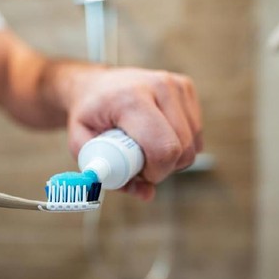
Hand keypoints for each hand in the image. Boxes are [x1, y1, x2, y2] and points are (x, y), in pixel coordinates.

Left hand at [66, 68, 201, 200]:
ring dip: (173, 157)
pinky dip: (180, 143)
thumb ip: (110, 175)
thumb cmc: (88, 116)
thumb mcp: (82, 146)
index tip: (138, 173)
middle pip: (183, 149)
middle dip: (164, 168)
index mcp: (130, 99)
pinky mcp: (185, 87)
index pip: (164, 148)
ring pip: (193, 143)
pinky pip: (196, 132)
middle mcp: (158, 86)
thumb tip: (146, 194)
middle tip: (140, 163)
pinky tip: (158, 135)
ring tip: (145, 147)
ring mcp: (175, 84)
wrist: (94, 85)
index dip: (155, 172)